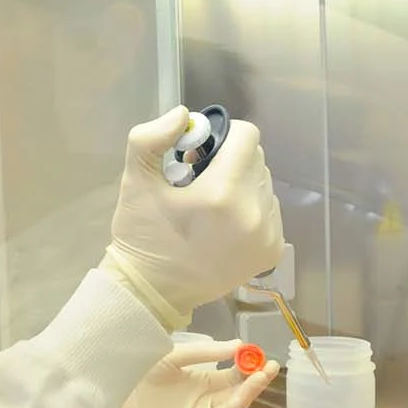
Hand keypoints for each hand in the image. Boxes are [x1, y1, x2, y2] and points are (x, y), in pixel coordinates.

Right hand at [102, 106, 283, 327]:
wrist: (153, 293)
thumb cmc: (143, 236)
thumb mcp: (135, 181)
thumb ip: (152, 138)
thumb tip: (184, 115)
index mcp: (222, 193)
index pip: (246, 136)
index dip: (220, 136)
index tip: (196, 156)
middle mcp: (254, 213)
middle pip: (256, 158)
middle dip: (229, 160)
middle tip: (197, 180)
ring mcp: (267, 235)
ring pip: (264, 182)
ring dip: (241, 183)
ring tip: (210, 206)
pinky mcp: (272, 250)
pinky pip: (269, 208)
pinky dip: (250, 207)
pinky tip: (223, 223)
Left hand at [119, 339, 280, 407]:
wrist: (116, 393)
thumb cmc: (141, 372)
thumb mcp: (176, 357)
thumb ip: (206, 353)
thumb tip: (239, 345)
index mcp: (203, 381)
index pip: (234, 376)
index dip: (249, 368)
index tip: (262, 357)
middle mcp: (206, 401)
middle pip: (238, 394)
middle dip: (254, 382)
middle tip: (268, 367)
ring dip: (245, 396)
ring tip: (255, 379)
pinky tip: (234, 405)